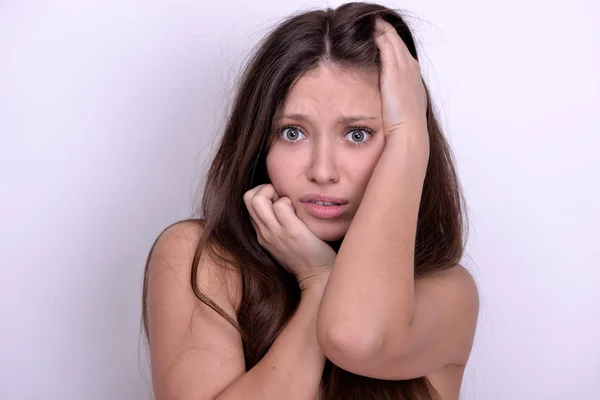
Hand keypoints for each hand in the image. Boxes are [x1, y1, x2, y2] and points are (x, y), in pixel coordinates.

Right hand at [243, 184, 335, 289]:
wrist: (319, 278)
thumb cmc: (308, 258)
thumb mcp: (285, 243)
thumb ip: (279, 227)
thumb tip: (283, 205)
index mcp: (262, 234)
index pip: (249, 203)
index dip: (262, 194)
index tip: (279, 199)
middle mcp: (265, 233)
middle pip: (248, 198)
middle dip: (264, 188)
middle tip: (282, 196)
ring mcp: (276, 233)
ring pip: (257, 199)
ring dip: (275, 193)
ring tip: (289, 203)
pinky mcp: (291, 232)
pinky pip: (281, 205)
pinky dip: (289, 201)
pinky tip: (300, 211)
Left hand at [373, 18, 428, 146]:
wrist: (409, 132)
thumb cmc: (404, 125)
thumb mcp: (400, 107)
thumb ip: (392, 97)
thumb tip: (384, 98)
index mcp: (413, 76)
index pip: (401, 51)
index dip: (391, 40)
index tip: (380, 34)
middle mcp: (410, 68)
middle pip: (397, 41)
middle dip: (385, 29)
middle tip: (373, 21)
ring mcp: (403, 68)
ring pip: (392, 39)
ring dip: (381, 29)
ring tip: (370, 21)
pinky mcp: (394, 70)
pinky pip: (386, 45)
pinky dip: (379, 35)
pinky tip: (370, 29)